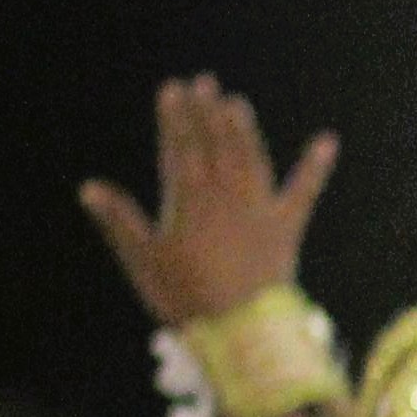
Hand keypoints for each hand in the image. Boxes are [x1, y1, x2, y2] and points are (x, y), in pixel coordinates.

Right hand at [81, 75, 339, 329]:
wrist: (241, 333)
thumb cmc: (187, 301)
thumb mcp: (145, 262)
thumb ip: (119, 222)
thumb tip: (88, 188)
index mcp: (188, 202)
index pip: (179, 148)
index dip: (176, 118)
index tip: (173, 89)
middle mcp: (225, 197)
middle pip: (215, 145)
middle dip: (208, 113)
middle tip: (204, 83)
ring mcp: (258, 211)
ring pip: (250, 158)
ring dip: (244, 129)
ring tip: (236, 104)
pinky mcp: (287, 230)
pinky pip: (304, 193)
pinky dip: (315, 167)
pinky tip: (328, 141)